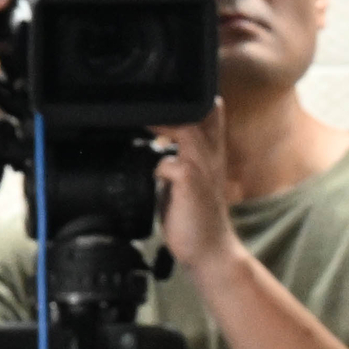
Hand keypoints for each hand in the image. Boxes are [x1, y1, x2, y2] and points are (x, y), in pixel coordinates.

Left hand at [152, 105, 237, 271]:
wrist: (210, 250)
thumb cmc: (196, 218)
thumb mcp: (185, 184)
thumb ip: (173, 162)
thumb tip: (149, 151)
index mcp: (210, 153)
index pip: (210, 113)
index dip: (193, 100)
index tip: (163, 98)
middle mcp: (210, 155)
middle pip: (200, 111)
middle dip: (171, 105)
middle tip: (142, 105)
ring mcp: (201, 167)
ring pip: (184, 129)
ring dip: (160, 125)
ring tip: (138, 123)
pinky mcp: (190, 181)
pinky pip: (166, 162)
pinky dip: (153, 165)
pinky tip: (147, 175)